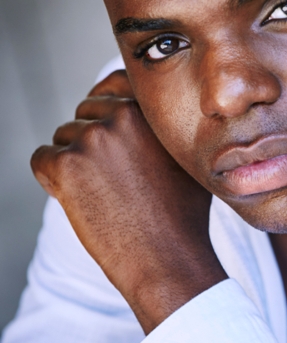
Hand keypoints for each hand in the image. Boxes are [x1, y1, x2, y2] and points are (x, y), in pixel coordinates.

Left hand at [31, 70, 226, 332]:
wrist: (169, 258)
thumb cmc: (183, 215)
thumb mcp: (188, 159)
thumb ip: (165, 129)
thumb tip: (149, 118)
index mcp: (151, 110)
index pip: (115, 84)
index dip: (106, 104)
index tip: (106, 124)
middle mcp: (121, 114)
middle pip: (86, 112)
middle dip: (92, 140)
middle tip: (112, 178)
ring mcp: (92, 138)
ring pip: (64, 138)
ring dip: (75, 162)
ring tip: (105, 195)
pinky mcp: (65, 165)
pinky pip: (42, 160)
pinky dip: (54, 181)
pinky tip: (84, 202)